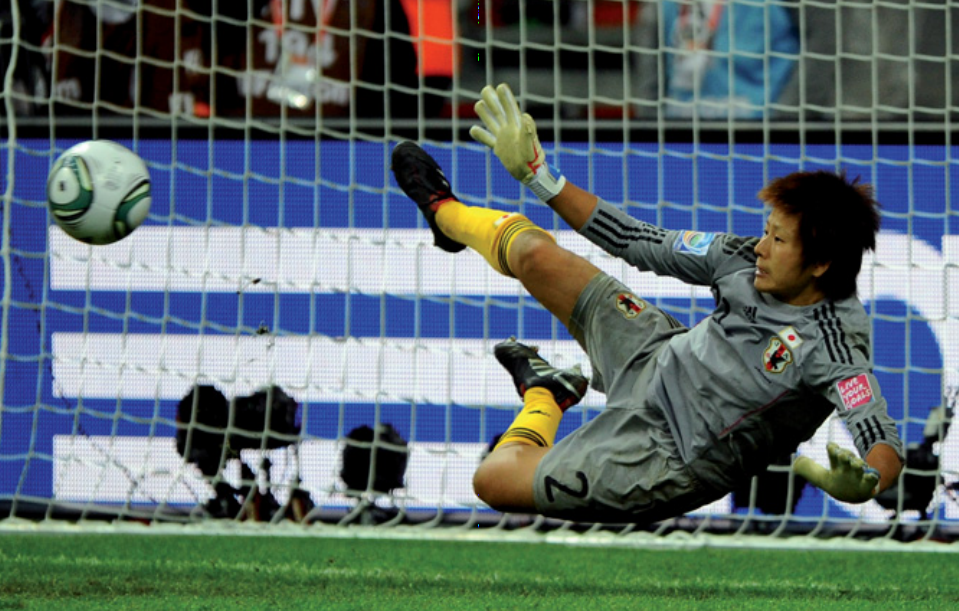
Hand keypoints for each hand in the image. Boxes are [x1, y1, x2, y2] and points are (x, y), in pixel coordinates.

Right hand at [469, 83, 565, 201]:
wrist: (530, 172)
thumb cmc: (533, 159)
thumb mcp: (531, 145)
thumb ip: (528, 132)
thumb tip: (525, 117)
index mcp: (518, 126)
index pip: (510, 108)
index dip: (506, 97)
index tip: (500, 86)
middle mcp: (509, 129)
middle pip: (499, 112)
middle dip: (493, 100)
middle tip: (486, 89)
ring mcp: (503, 138)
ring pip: (492, 122)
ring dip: (485, 114)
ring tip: (478, 104)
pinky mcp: (499, 148)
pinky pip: (488, 139)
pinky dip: (480, 135)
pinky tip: (472, 129)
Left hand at [794, 442, 880, 503]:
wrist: (854, 494)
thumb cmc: (837, 481)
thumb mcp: (821, 477)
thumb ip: (808, 469)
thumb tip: (794, 464)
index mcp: (837, 463)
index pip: (834, 450)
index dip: (832, 448)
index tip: (831, 447)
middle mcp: (848, 466)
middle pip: (846, 456)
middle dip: (845, 454)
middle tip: (843, 455)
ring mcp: (859, 474)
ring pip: (859, 464)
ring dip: (857, 463)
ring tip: (856, 465)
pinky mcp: (868, 484)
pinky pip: (872, 479)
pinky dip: (872, 476)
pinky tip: (869, 476)